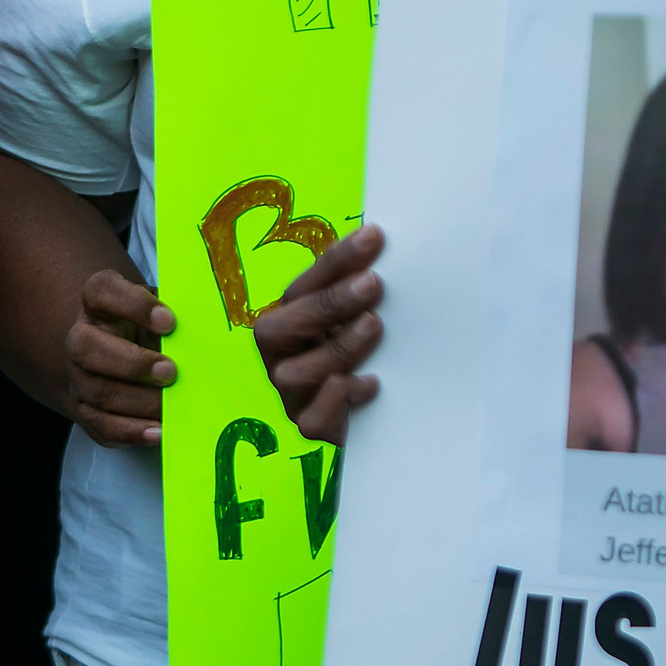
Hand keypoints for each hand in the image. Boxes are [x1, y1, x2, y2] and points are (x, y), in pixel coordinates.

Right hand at [66, 268, 173, 447]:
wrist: (116, 354)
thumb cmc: (147, 329)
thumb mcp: (159, 312)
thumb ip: (175, 319)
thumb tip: (209, 336)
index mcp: (99, 303)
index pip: (101, 291)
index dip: (133, 305)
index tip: (169, 321)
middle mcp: (81, 337)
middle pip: (84, 346)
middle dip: (131, 362)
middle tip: (171, 371)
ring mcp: (78, 376)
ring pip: (96, 391)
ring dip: (137, 401)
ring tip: (170, 405)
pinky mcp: (85, 410)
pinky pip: (100, 425)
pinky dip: (131, 431)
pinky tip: (158, 431)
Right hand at [255, 225, 385, 443]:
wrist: (384, 423)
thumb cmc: (370, 360)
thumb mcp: (364, 322)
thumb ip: (363, 293)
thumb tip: (387, 243)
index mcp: (289, 324)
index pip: (301, 287)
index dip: (335, 261)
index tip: (374, 238)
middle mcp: (281, 359)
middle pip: (279, 328)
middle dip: (327, 303)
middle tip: (372, 283)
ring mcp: (291, 397)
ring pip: (292, 375)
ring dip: (335, 346)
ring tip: (373, 326)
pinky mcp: (311, 428)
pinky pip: (312, 420)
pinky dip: (337, 399)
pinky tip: (370, 383)